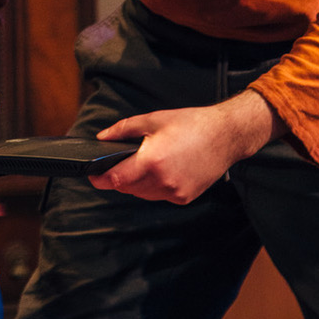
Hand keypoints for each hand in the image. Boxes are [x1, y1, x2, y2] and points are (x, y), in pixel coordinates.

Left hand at [89, 90, 285, 203]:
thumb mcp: (153, 120)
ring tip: (144, 163)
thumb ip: (123, 130)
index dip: (100, 179)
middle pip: (127, 188)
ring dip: (135, 183)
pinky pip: (159, 196)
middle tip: (119, 163)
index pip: (116, 179)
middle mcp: (163, 181)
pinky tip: (161, 170)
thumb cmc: (191, 124)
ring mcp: (175, 192)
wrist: (225, 136)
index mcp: (152, 161)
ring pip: (142, 194)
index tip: (93, 175)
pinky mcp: (184, 198)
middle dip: (118, 178)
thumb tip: (102, 137)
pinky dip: (153, 186)